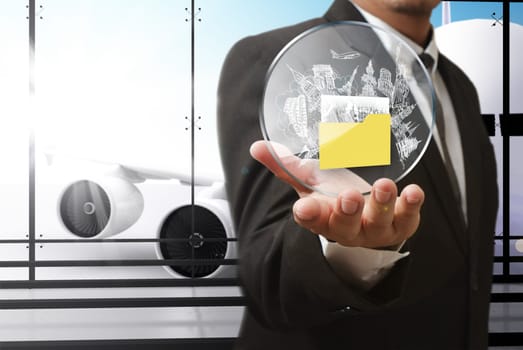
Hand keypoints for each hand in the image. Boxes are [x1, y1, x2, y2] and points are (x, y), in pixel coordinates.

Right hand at [250, 140, 424, 248]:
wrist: (367, 219)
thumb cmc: (334, 197)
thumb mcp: (311, 182)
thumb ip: (286, 165)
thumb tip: (257, 146)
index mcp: (322, 217)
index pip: (311, 218)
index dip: (309, 214)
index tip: (305, 207)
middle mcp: (347, 227)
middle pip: (343, 225)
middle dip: (346, 212)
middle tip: (348, 197)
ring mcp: (374, 229)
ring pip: (377, 222)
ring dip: (381, 205)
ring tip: (385, 186)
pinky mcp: (400, 225)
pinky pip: (407, 220)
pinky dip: (411, 206)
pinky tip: (414, 192)